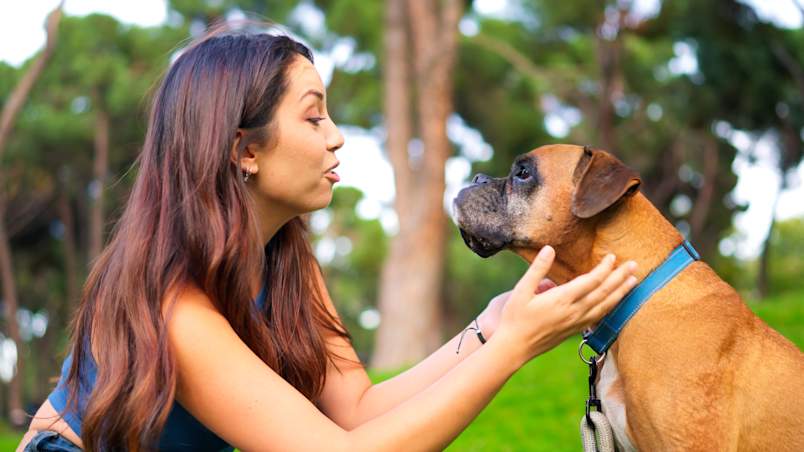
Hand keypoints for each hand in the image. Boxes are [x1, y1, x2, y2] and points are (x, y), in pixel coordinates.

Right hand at [490, 246, 637, 367]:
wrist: (514, 348)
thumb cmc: (515, 318)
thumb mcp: (521, 291)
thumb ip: (537, 269)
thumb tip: (549, 249)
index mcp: (561, 300)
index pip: (590, 281)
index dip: (604, 268)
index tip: (612, 256)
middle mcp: (573, 312)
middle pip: (603, 292)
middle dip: (620, 278)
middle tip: (634, 265)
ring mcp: (576, 323)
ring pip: (605, 306)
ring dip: (621, 293)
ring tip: (634, 282)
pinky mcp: (574, 330)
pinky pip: (599, 317)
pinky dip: (611, 307)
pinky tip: (616, 302)